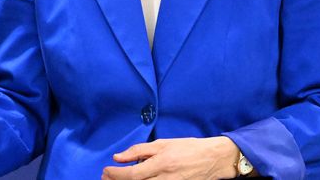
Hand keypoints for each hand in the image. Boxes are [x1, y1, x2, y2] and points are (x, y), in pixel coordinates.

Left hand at [101, 136, 239, 178]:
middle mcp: (165, 178)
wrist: (213, 159)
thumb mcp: (163, 143)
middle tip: (106, 178)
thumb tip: (118, 157)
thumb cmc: (188, 148)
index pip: (133, 174)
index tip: (106, 170)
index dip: (116, 174)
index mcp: (161, 163)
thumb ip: (139, 150)